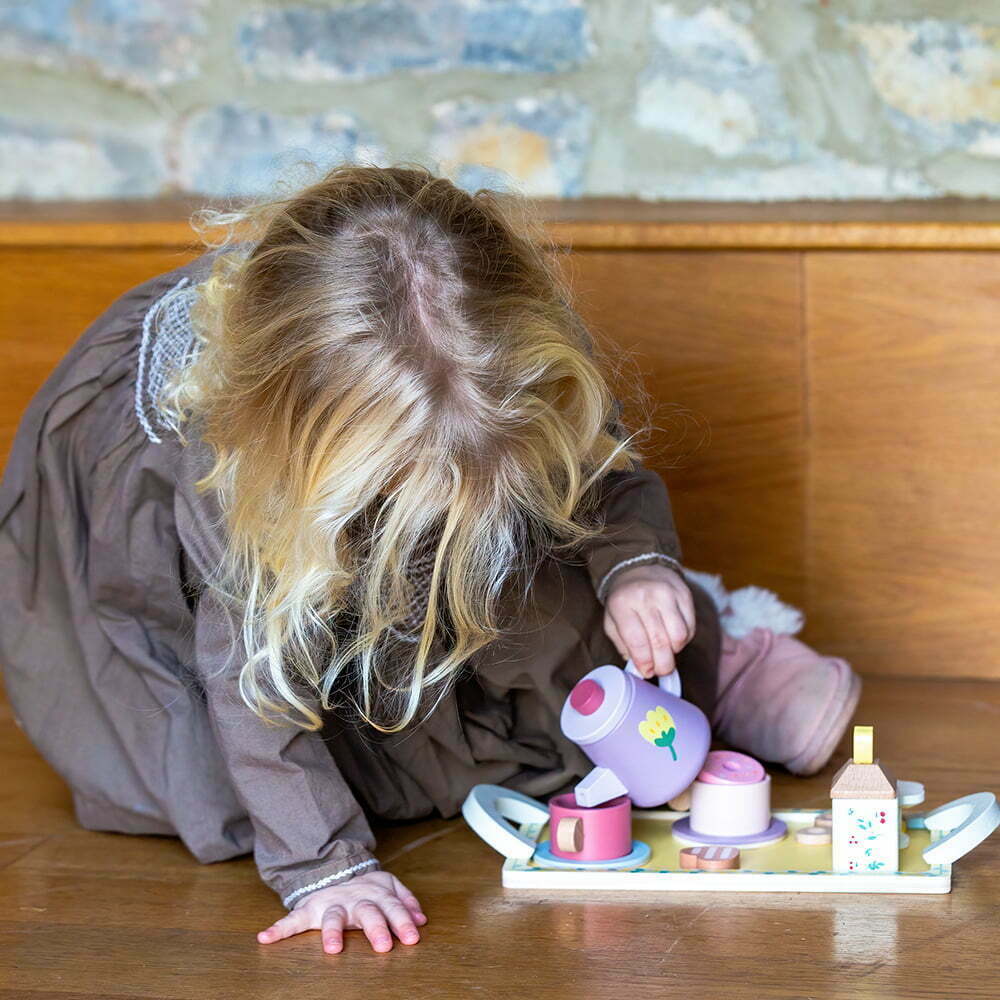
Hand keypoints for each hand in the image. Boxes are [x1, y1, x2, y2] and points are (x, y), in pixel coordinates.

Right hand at [256, 869, 427, 953]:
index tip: (412, 939)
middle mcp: (354, 900)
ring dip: (332, 932)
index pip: (393, 908)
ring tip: (333, 948)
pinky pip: (291, 918)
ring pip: (332, 917)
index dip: (403, 923)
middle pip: (367, 913)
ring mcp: (331, 904)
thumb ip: (406, 900)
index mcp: (375, 895)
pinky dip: (278, 929)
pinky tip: (265, 938)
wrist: (333, 867)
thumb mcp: (389, 885)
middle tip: (384, 947)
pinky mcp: (309, 909)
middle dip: (376, 929)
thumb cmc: (365, 885)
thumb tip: (422, 920)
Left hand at [603, 564, 694, 678]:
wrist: (638, 569)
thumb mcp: (612, 621)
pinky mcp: (685, 594)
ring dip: (674, 651)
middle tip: (660, 670)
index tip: (647, 671)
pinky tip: (673, 636)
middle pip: (660, 642)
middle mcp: (645, 597)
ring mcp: (668, 593)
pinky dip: (684, 639)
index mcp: (622, 604)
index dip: (644, 662)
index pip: (637, 641)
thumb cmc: (624, 601)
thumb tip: (639, 668)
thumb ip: (623, 645)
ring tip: (666, 650)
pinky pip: (690, 627)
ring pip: (679, 636)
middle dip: (662, 664)